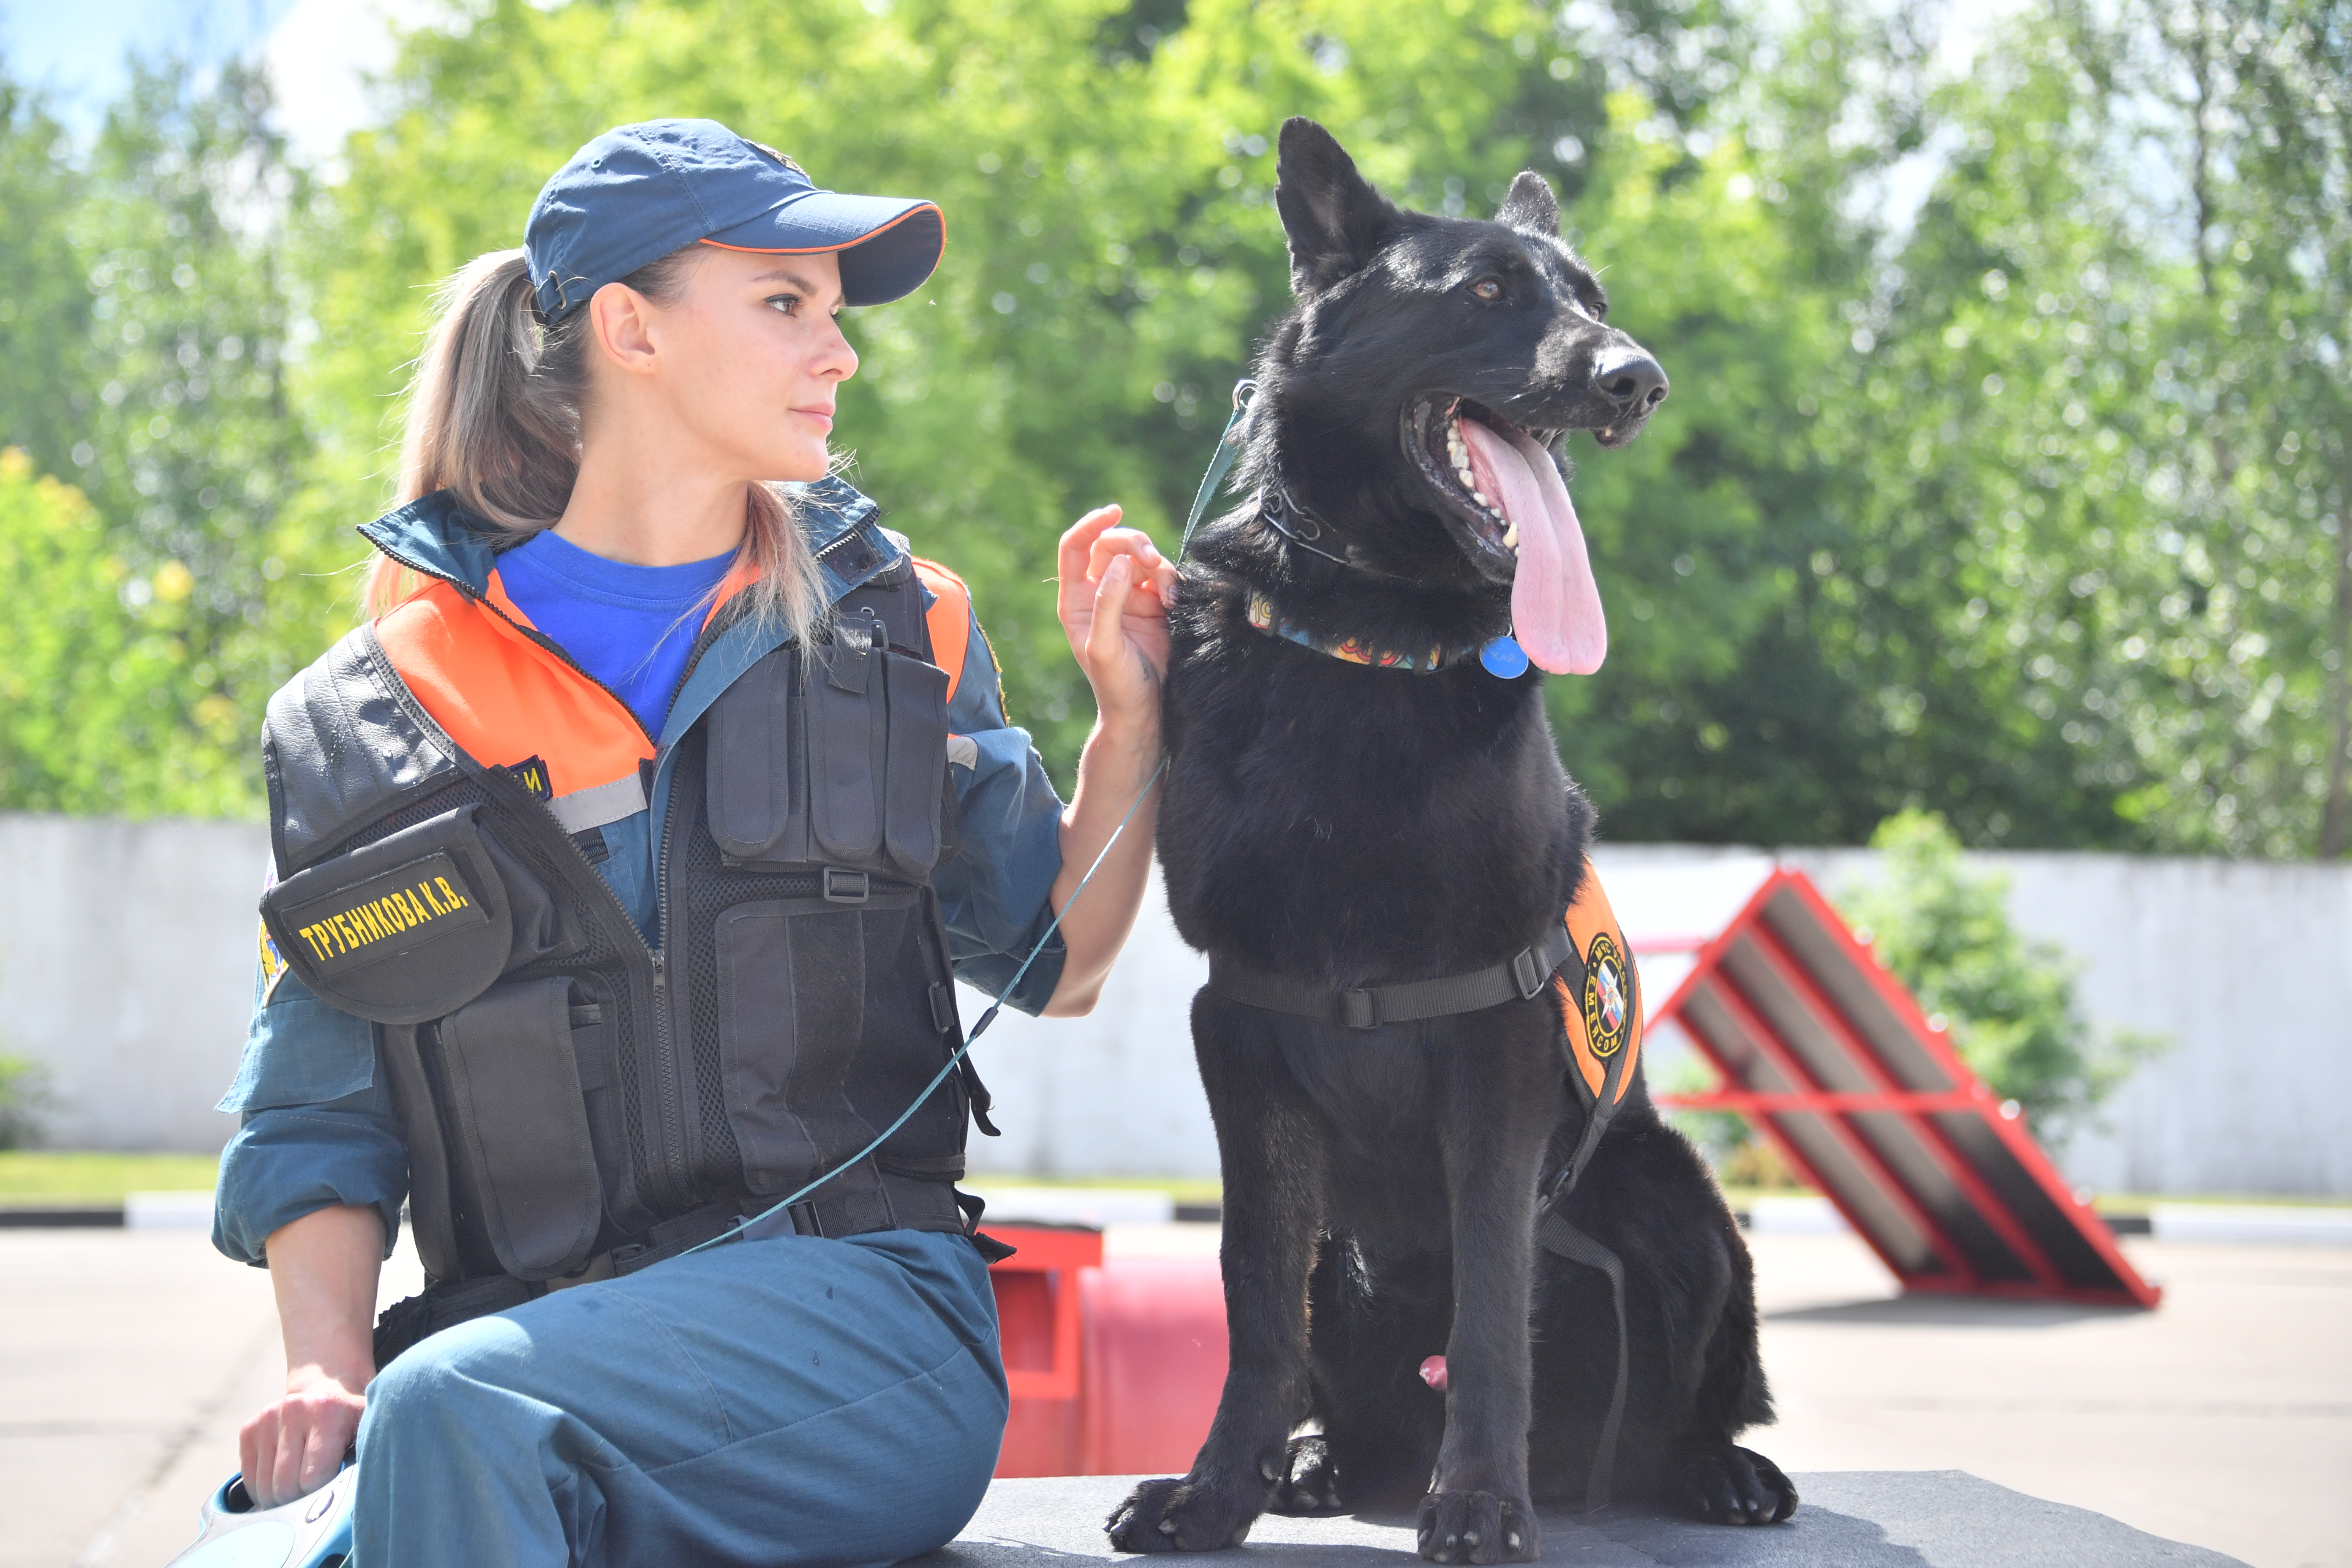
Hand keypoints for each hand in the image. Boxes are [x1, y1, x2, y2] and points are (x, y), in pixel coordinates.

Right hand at [239, 1364, 365, 1507]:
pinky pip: (249, 1479)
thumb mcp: (370, 1431)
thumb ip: (366, 1459)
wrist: (329, 1390)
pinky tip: (283, 1474)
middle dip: (300, 1498)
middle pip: (285, 1487)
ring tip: (301, 1482)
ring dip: (281, 1497)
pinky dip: (264, 1488)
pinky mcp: (249, 1428)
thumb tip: (350, 1500)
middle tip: (316, 1488)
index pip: (311, 1479)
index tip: (333, 1485)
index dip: (322, 1491)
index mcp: (327, 1411)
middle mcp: (294, 1409)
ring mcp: (268, 1418)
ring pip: (264, 1488)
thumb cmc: (352, 1422)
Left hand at [1056, 506, 1176, 734]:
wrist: (1144, 710)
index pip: (1075, 547)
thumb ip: (1108, 602)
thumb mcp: (1104, 645)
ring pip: (1142, 558)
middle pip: (1112, 545)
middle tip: (1152, 562)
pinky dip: (1173, 582)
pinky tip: (1176, 602)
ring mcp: (1128, 596)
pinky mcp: (1155, 604)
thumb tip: (1118, 561)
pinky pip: (1164, 576)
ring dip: (1159, 567)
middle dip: (1134, 546)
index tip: (1114, 511)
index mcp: (1075, 599)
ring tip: (1170, 596)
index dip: (1091, 524)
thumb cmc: (1115, 684)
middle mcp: (1099, 591)